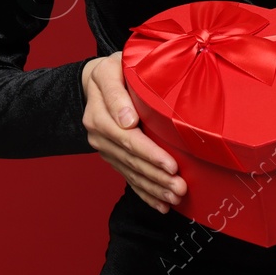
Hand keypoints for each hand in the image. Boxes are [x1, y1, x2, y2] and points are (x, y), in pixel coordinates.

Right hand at [81, 52, 186, 213]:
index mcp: (99, 113)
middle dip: (157, 177)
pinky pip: (129, 177)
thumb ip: (115, 92)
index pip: (128, 139)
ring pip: (131, 173)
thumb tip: (128, 121)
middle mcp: (100, 135)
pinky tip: (161, 205)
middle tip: (180, 188)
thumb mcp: (111, 69)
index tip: (170, 165)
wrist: (95, 81)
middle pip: (131, 160)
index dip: (150, 154)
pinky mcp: (112, 156)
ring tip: (175, 198)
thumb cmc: (112, 70)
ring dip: (154, 188)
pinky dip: (145, 193)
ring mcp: (105, 148)